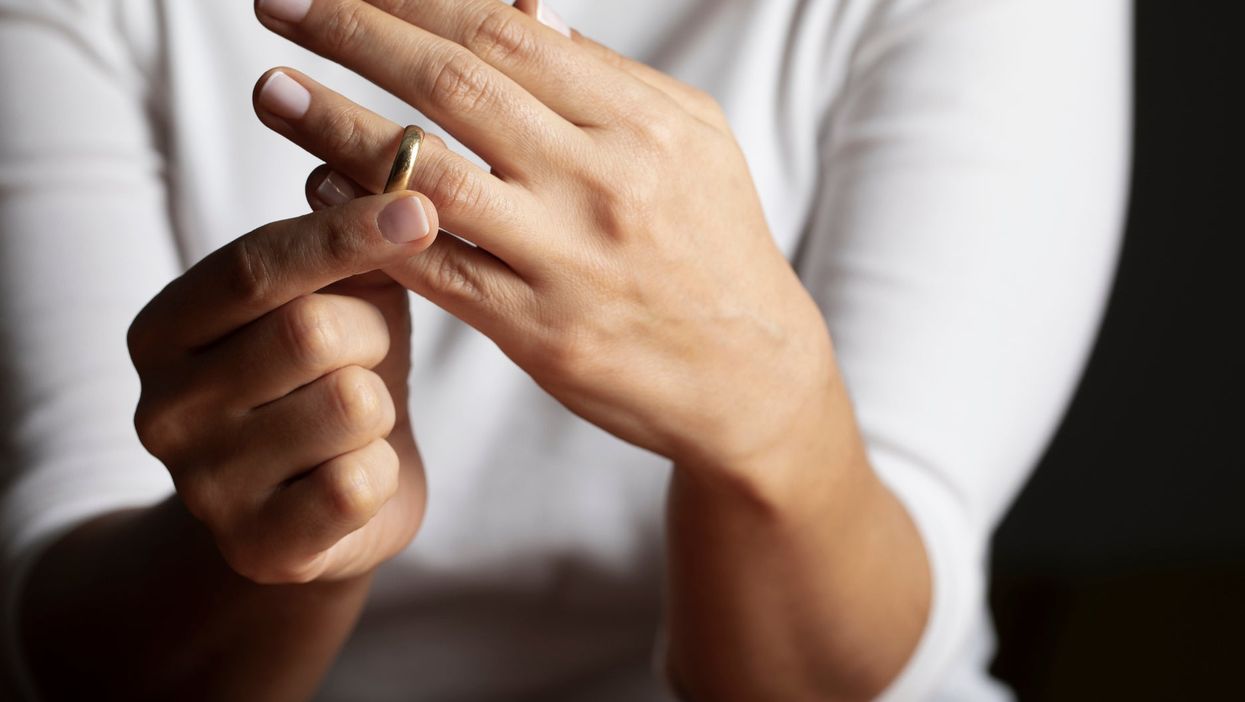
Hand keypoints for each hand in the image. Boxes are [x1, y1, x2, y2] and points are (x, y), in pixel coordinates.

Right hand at [128, 192, 439, 582]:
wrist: (324, 506)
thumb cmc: (332, 378)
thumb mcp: (334, 299)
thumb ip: (343, 241)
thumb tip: (377, 162)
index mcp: (165, 330)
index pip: (254, 267)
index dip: (343, 235)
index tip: (419, 208)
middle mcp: (163, 408)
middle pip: (309, 331)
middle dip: (371, 334)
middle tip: (368, 352)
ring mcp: (204, 486)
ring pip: (349, 405)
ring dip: (381, 405)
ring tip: (358, 419)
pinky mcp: (259, 548)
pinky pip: (361, 483)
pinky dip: (382, 470)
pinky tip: (357, 474)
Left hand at [253, 0, 836, 478]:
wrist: (749, 374)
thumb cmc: (716, 245)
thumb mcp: (691, 140)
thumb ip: (603, 79)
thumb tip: (519, 12)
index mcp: (639, 122)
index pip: (505, 32)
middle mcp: (601, 181)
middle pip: (455, 84)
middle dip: (355, 33)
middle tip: (278, 2)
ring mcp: (566, 259)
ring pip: (428, 176)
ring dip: (336, 127)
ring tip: (272, 90)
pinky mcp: (537, 331)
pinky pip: (432, 268)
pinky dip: (368, 225)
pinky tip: (318, 192)